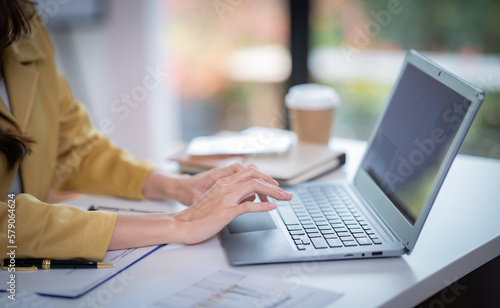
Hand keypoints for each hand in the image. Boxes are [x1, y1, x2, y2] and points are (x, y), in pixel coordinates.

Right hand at [111, 165, 291, 249]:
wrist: (182, 224)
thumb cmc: (198, 215)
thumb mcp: (217, 200)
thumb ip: (232, 195)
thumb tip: (250, 196)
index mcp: (223, 183)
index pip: (249, 173)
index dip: (265, 178)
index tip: (276, 186)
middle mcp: (226, 187)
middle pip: (255, 176)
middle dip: (273, 183)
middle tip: (286, 193)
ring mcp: (226, 198)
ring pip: (255, 187)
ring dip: (273, 192)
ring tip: (285, 198)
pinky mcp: (226, 211)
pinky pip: (249, 205)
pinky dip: (263, 205)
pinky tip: (273, 207)